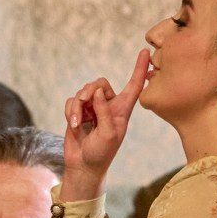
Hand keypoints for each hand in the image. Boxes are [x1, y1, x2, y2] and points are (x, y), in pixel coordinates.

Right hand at [62, 49, 150, 198]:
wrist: (83, 166)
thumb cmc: (101, 153)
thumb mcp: (108, 134)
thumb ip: (104, 111)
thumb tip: (97, 92)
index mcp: (123, 110)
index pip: (134, 86)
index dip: (140, 69)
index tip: (146, 52)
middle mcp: (108, 106)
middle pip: (100, 84)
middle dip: (90, 90)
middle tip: (84, 101)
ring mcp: (93, 109)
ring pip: (84, 92)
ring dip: (78, 106)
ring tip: (77, 122)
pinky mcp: (78, 112)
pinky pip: (72, 101)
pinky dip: (70, 111)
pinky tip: (73, 124)